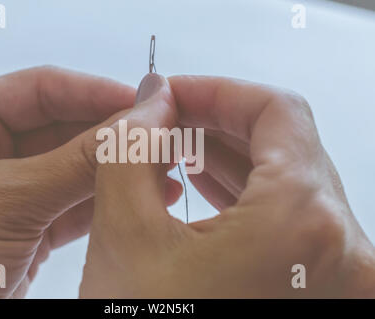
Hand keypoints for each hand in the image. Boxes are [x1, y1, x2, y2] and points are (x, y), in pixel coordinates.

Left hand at [0, 66, 139, 297]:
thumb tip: (134, 126)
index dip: (94, 92)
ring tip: (162, 167)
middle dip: (113, 134)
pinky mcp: (30, 227)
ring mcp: (13, 190)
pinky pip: (76, 205)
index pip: (42, 90)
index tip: (140, 101)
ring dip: (117, 169)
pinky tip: (143, 195)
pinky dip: (109, 201)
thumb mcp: (7, 197)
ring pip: (76, 168)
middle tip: (161, 135)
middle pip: (65, 127)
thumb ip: (77, 161)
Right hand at [79, 74, 374, 297]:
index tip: (179, 94)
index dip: (218, 91)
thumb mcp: (124, 233)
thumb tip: (152, 102)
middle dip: (219, 124)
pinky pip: (292, 219)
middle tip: (171, 119)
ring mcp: (342, 275)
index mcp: (304, 225)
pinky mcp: (324, 289)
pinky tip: (205, 188)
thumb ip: (130, 148)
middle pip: (285, 144)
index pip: (275, 111)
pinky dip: (248, 195)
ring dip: (231, 159)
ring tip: (179, 152)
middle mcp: (344, 251)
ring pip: (289, 181)